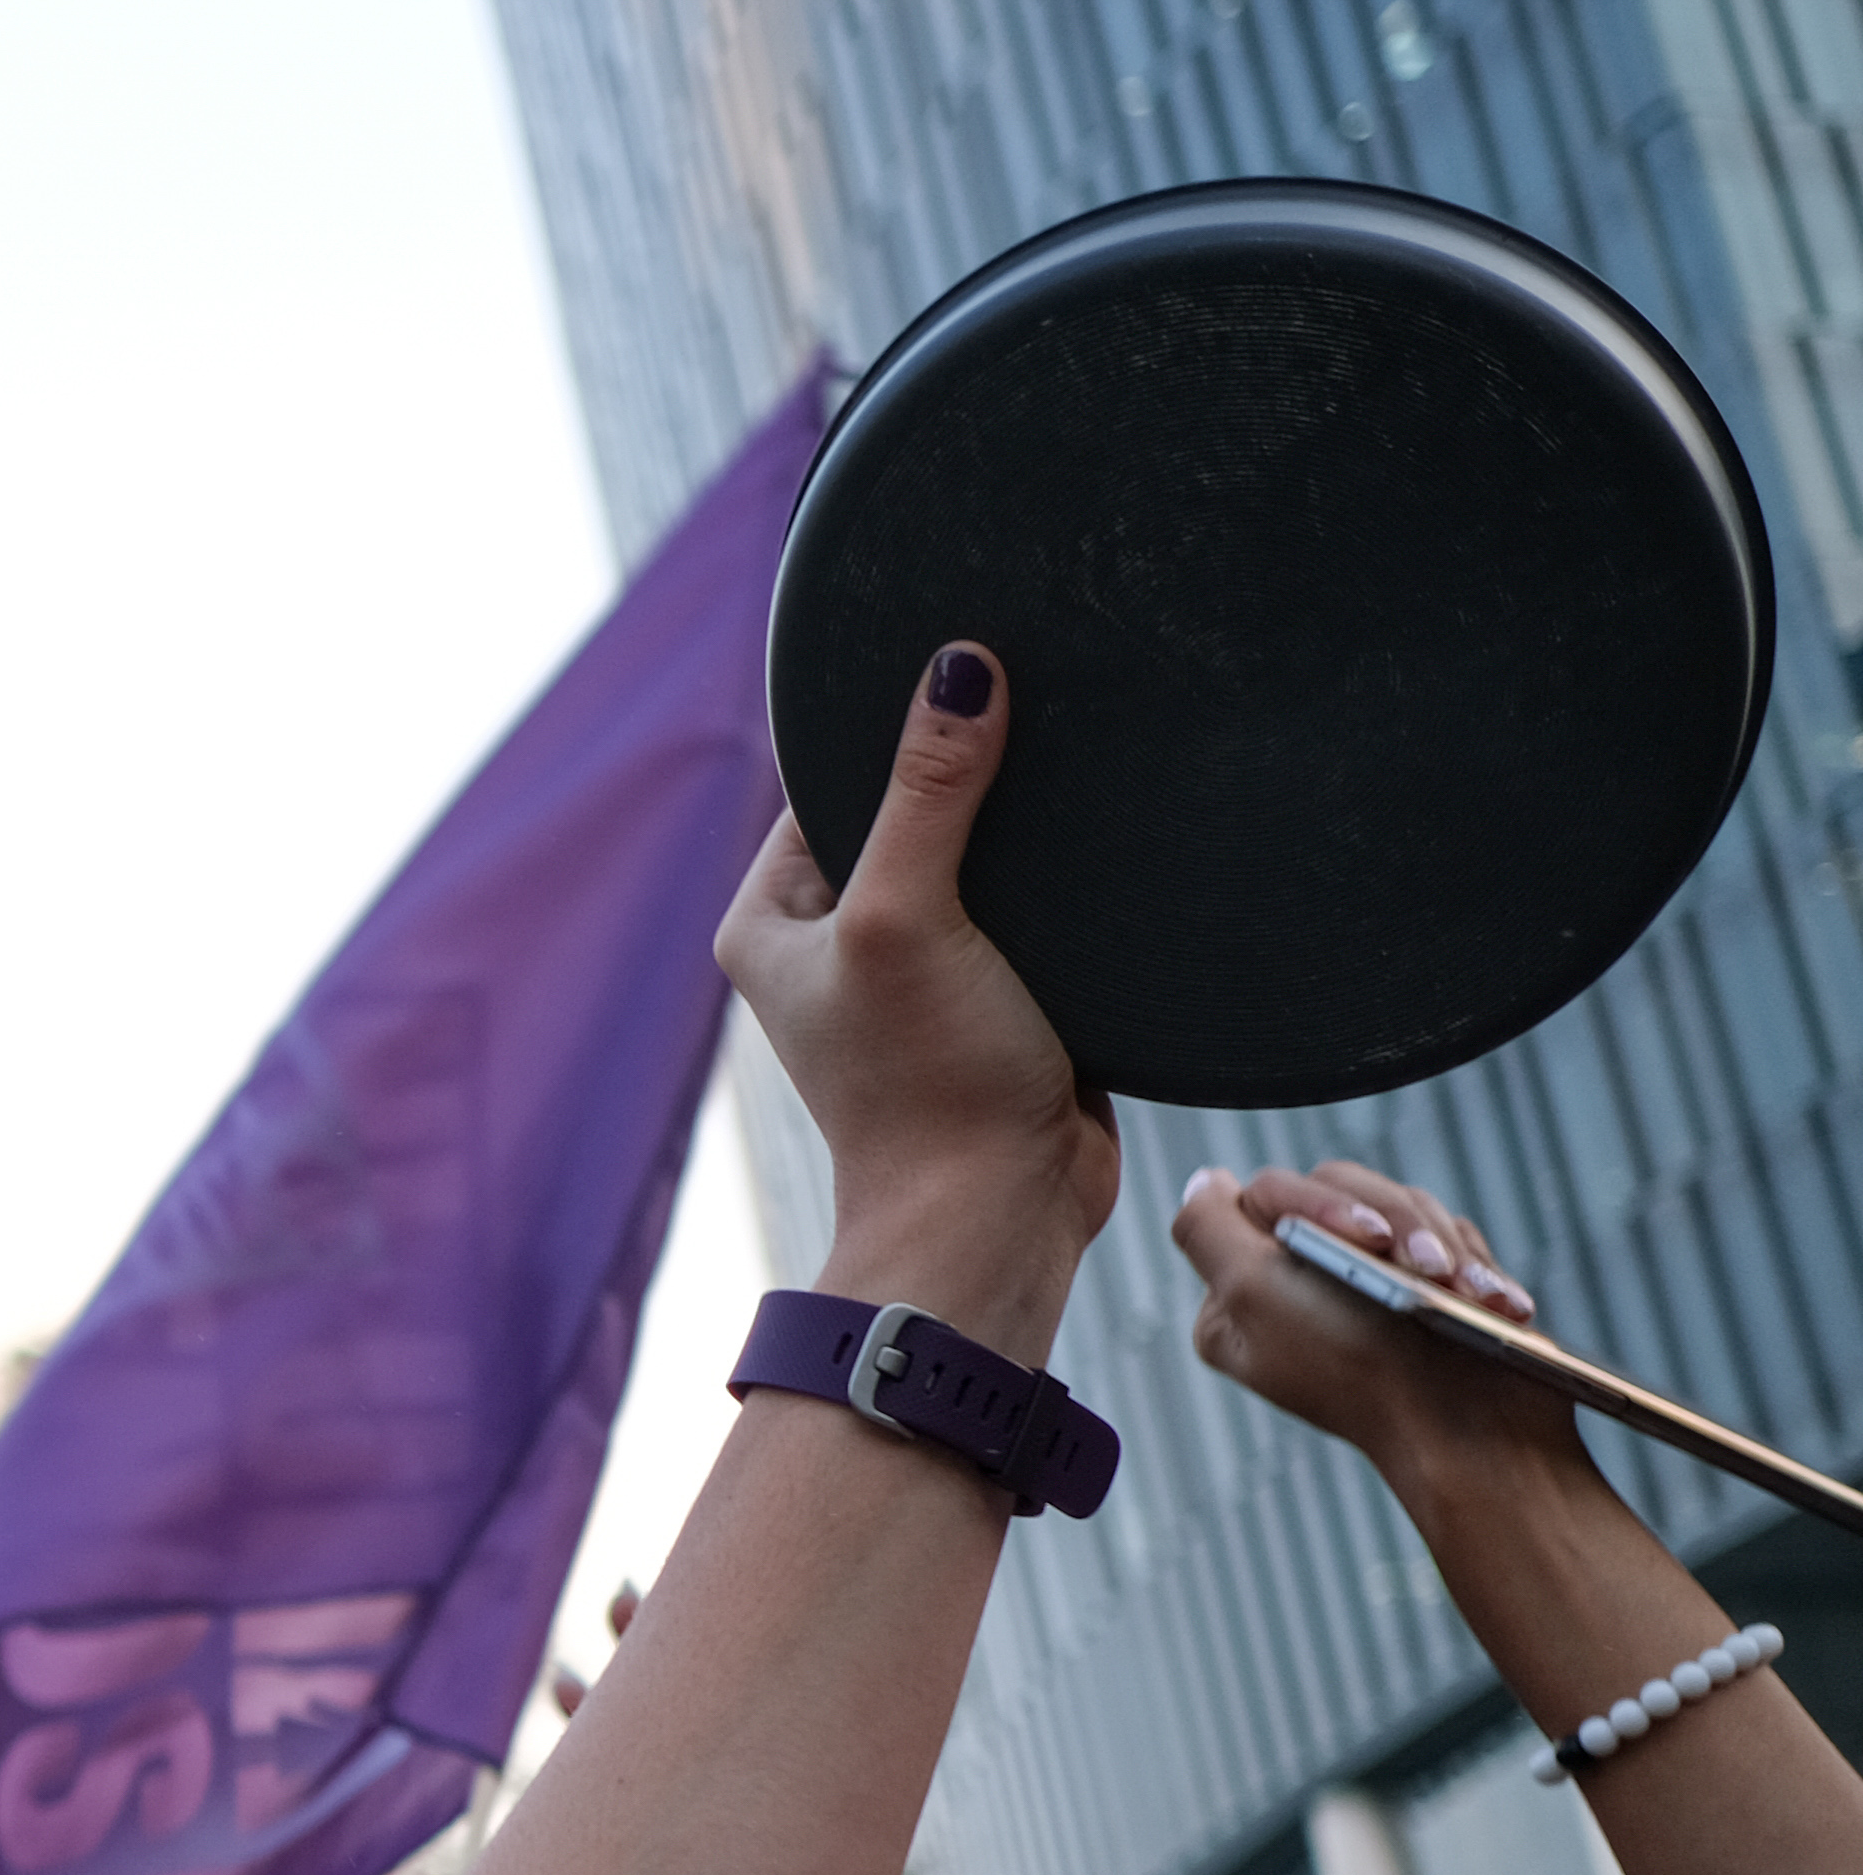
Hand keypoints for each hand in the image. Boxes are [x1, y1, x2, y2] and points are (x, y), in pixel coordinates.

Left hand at [712, 646, 1121, 1302]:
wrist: (999, 1216)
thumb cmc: (928, 1088)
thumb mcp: (909, 920)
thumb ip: (927, 795)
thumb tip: (958, 668)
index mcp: (770, 918)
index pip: (825, 779)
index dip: (889, 723)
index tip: (963, 657)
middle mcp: (833, 939)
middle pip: (906, 810)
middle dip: (967, 769)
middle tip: (1040, 695)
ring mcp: (918, 968)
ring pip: (978, 858)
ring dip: (1023, 827)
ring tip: (1080, 757)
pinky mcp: (998, 995)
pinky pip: (1029, 910)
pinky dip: (1062, 882)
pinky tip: (1105, 835)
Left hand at [1166, 1154, 1581, 1498]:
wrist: (1471, 1435)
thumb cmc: (1359, 1367)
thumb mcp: (1251, 1294)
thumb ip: (1206, 1229)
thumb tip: (1203, 1181)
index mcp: (1241, 1293)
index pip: (1266, 1197)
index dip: (1321, 1204)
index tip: (1368, 1239)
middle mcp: (1297, 1287)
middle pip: (1342, 1188)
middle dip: (1398, 1224)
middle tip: (1429, 1271)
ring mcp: (1368, 1286)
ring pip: (1403, 1208)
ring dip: (1444, 1249)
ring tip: (1464, 1294)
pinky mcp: (1430, 1293)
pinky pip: (1450, 1240)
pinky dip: (1474, 1268)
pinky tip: (1496, 1304)